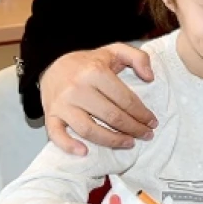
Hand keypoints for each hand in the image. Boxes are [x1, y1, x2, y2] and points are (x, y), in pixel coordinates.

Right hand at [42, 44, 157, 154]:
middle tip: (146, 135)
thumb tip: (150, 77)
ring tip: (129, 143)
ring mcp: (62, 104)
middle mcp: (78, 88)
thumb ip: (138, 57)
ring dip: (112, 141)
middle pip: (111, 116)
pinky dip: (69, 146)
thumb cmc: (88, 62)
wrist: (52, 63)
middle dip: (133, 128)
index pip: (125, 99)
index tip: (152, 122)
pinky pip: (57, 135)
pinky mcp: (50, 115)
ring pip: (89, 130)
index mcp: (95, 72)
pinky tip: (85, 152)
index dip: (142, 113)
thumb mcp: (114, 51)